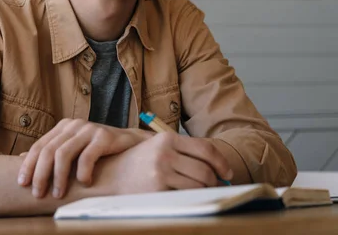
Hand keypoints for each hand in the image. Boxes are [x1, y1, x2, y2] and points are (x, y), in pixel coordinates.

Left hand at [17, 119, 150, 198]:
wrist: (131, 143)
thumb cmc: (99, 149)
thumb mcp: (73, 148)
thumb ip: (52, 151)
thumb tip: (23, 157)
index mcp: (63, 127)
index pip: (40, 146)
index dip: (29, 165)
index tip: (22, 184)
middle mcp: (74, 125)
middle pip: (48, 151)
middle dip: (40, 174)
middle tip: (38, 194)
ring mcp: (89, 129)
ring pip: (64, 153)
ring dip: (59, 177)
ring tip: (58, 194)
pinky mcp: (104, 136)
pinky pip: (87, 156)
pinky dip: (82, 172)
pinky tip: (84, 183)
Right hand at [96, 132, 233, 193]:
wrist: (109, 175)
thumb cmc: (137, 163)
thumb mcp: (157, 148)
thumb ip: (182, 151)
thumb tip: (215, 167)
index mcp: (167, 139)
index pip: (206, 149)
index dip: (221, 163)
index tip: (227, 173)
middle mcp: (165, 153)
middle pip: (205, 170)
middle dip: (214, 182)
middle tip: (214, 187)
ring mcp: (161, 171)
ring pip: (198, 185)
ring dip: (204, 192)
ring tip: (199, 192)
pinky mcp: (157, 189)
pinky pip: (186, 196)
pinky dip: (192, 199)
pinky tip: (186, 197)